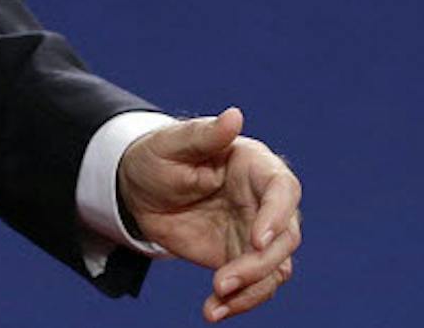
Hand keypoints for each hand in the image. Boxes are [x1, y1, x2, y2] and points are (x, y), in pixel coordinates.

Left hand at [118, 108, 300, 321]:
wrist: (139, 189)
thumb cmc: (158, 156)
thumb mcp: (172, 143)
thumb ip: (204, 134)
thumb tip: (234, 115)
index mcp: (256, 167)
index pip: (283, 191)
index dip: (276, 216)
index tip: (257, 241)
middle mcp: (265, 203)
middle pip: (285, 238)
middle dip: (258, 264)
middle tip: (222, 281)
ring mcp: (256, 234)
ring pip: (275, 269)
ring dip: (251, 291)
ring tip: (215, 303)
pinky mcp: (242, 259)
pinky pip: (253, 287)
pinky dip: (238, 303)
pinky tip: (213, 311)